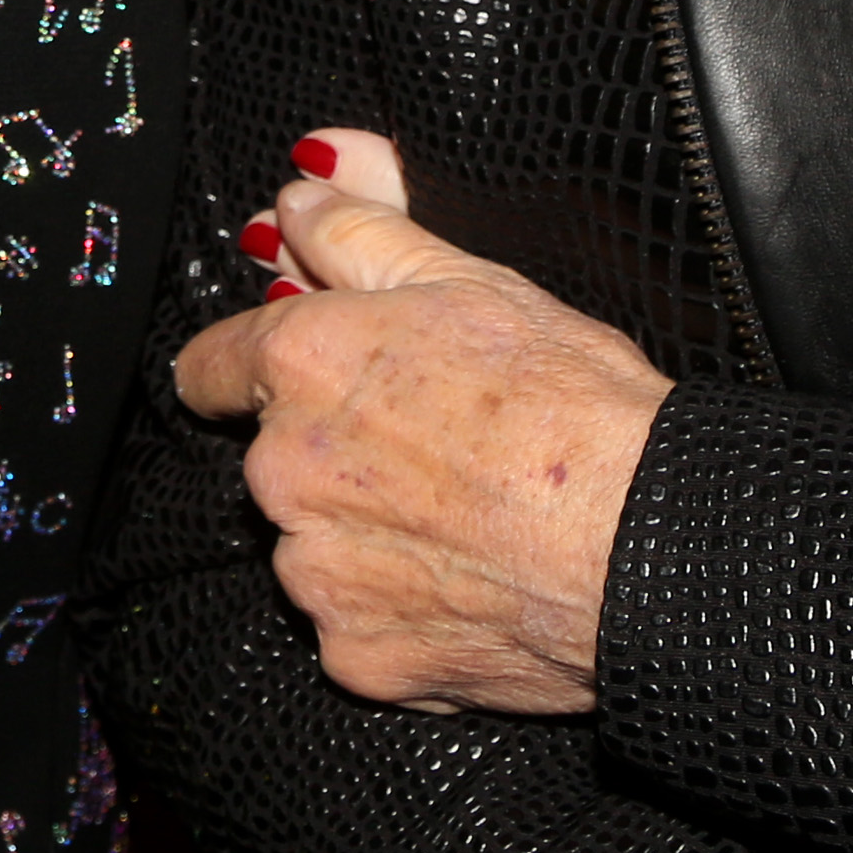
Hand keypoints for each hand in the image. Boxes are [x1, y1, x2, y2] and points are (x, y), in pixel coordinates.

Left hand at [176, 150, 671, 712]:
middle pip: (278, 454)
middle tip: (435, 439)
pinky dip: (401, 601)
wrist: (640, 545)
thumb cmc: (571, 404)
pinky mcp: (355, 656)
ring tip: (467, 510)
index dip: (245, 361)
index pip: (211, 362)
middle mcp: (286, 470)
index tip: (276, 372)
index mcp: (305, 363)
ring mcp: (316, 572)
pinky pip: (356, 620)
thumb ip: (360, 233)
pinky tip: (473, 572)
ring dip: (365, 528)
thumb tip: (300, 197)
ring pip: (314, 541)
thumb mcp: (471, 279)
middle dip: (336, 445)